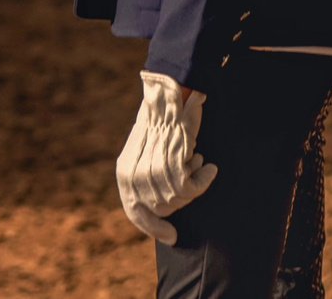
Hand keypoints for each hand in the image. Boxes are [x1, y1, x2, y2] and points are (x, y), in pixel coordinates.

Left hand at [115, 71, 215, 243]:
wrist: (165, 95)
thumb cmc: (160, 122)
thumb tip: (161, 210)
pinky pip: (191, 187)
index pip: (136, 213)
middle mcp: (132, 176)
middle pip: (162, 209)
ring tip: (197, 161)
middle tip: (194, 175)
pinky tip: (207, 166)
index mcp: (123, 173)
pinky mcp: (168, 165)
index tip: (172, 236)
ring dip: (194, 183)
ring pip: (178, 198)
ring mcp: (149, 172)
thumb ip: (148, 179)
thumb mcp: (146, 154)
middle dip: (182, 199)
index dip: (154, 227)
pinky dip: (203, 179)